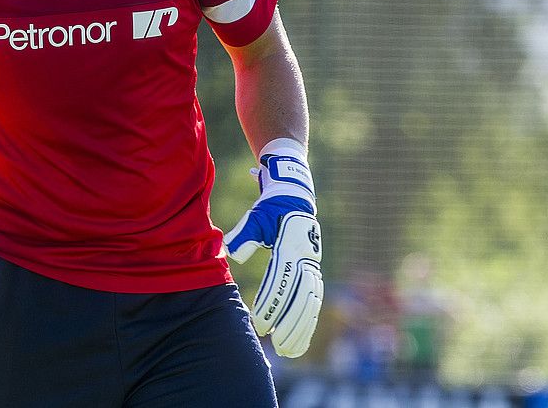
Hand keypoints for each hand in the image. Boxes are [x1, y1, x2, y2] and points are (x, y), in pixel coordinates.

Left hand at [224, 138, 322, 358]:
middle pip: (301, 298)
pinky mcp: (314, 271)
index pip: (281, 282)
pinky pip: (314, 302)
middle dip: (290, 325)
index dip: (271, 305)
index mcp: (290, 247)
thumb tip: (233, 253)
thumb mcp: (256, 217)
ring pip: (310, 304)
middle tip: (276, 346)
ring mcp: (312, 266)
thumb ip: (245, 235)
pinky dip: (308, 324)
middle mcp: (305, 259)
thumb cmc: (270, 209)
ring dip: (301, 329)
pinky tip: (300, 342)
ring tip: (288, 351)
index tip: (260, 324)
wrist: (294, 197)